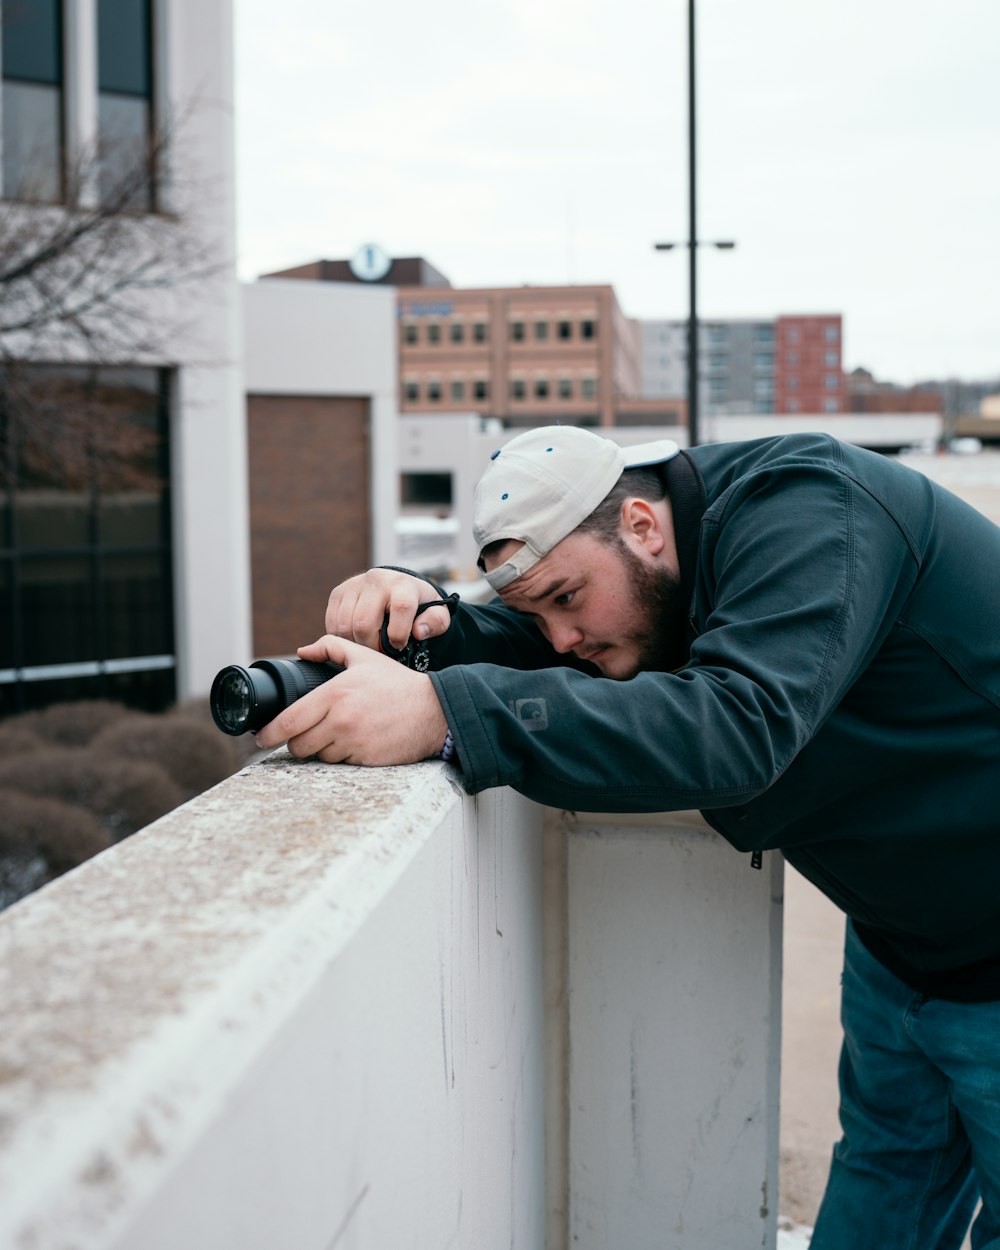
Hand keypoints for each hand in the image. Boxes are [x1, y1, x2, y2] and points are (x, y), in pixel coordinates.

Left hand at [254, 635, 448, 766]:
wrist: (433, 710)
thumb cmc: (397, 684)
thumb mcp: (365, 658)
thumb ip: (331, 648)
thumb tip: (302, 651)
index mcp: (335, 694)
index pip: (290, 721)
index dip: (270, 733)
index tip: (261, 738)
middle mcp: (341, 720)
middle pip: (298, 745)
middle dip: (297, 743)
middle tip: (305, 735)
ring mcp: (353, 742)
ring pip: (319, 756)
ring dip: (321, 749)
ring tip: (338, 734)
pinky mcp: (366, 760)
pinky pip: (340, 764)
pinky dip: (342, 756)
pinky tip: (355, 742)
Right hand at [325, 568, 453, 655]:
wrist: (397, 588)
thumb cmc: (419, 606)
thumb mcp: (436, 614)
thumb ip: (435, 623)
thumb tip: (418, 631)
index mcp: (403, 584)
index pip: (401, 607)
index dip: (399, 633)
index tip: (399, 645)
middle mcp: (377, 580)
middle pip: (364, 623)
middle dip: (372, 646)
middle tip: (380, 652)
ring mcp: (354, 585)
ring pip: (345, 625)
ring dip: (355, 643)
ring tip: (369, 645)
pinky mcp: (339, 592)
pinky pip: (332, 623)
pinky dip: (342, 637)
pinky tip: (356, 638)